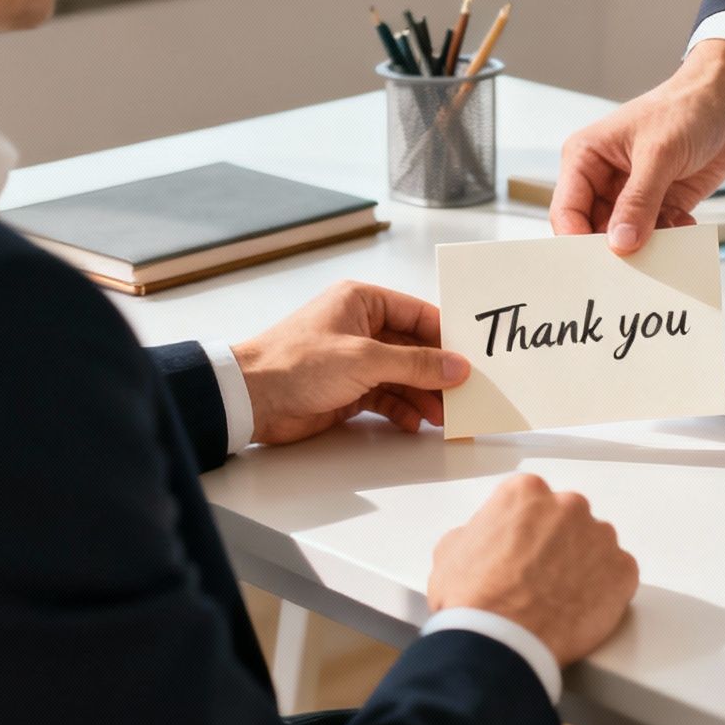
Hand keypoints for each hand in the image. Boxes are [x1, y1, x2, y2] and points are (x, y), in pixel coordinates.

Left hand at [232, 281, 466, 444]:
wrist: (250, 399)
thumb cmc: (296, 362)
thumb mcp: (365, 359)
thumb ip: (416, 364)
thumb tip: (458, 367)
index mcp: (363, 302)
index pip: (419, 315)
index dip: (447, 338)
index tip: (474, 359)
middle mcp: (361, 327)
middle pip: (414, 349)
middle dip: (439, 373)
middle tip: (466, 394)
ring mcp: (355, 360)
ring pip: (403, 376)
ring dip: (425, 396)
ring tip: (446, 417)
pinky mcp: (348, 389)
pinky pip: (387, 397)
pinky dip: (403, 410)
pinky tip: (416, 422)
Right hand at [428, 473, 639, 665]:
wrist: (500, 644)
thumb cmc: (474, 601)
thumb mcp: (451, 552)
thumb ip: (478, 531)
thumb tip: (486, 539)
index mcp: (526, 492)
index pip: (533, 502)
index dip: (525, 532)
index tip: (523, 553)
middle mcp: (568, 505)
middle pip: (568, 521)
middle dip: (557, 546)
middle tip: (539, 579)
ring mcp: (600, 537)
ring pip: (595, 547)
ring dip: (583, 566)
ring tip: (558, 598)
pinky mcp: (623, 570)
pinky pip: (619, 575)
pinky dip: (605, 591)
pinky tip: (579, 609)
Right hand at [552, 39, 724, 253]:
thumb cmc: (687, 107)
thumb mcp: (658, 154)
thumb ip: (638, 202)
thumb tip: (620, 242)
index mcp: (586, 157)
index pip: (567, 210)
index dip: (576, 239)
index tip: (598, 262)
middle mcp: (604, 178)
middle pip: (594, 230)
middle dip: (615, 247)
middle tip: (634, 262)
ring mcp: (633, 194)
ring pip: (626, 238)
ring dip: (648, 244)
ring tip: (668, 231)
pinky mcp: (661, 204)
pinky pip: (656, 235)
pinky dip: (670, 237)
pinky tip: (684, 222)